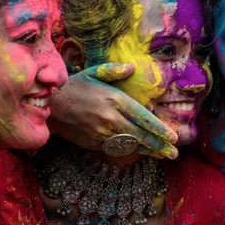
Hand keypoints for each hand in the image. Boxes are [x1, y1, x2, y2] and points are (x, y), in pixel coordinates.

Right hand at [47, 63, 178, 158]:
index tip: (173, 137)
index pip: (143, 117)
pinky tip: (141, 153)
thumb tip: (132, 68)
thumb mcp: (93, 72)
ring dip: (148, 151)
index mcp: (114, 99)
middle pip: (141, 134)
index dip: (160, 128)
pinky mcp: (93, 141)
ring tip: (163, 156)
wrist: (49, 105)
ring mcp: (102, 132)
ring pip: (130, 144)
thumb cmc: (73, 86)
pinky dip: (130, 151)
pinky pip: (116, 148)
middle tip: (174, 153)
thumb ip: (114, 71)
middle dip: (159, 145)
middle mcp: (111, 117)